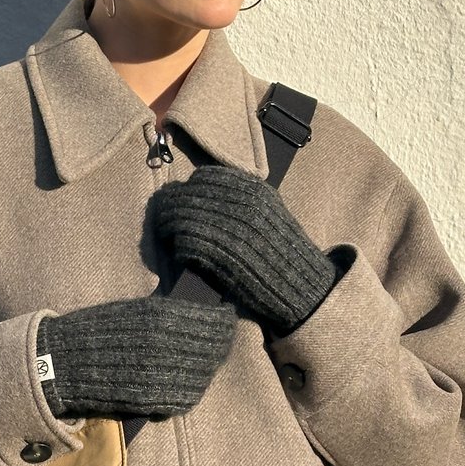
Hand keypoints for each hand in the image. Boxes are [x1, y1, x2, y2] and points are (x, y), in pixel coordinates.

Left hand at [152, 163, 344, 335]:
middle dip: (170, 206)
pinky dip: (179, 248)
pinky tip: (181, 254)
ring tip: (167, 236)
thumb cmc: (282, 255)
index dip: (188, 189)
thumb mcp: (268, 214)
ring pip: (182, 217)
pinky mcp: (222, 252)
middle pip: (188, 194)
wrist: (301, 288)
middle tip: (163, 220)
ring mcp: (232, 226)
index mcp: (254, 190)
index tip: (182, 200)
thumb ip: (240, 200)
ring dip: (168, 226)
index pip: (205, 177)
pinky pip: (187, 242)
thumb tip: (198, 191)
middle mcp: (242, 203)